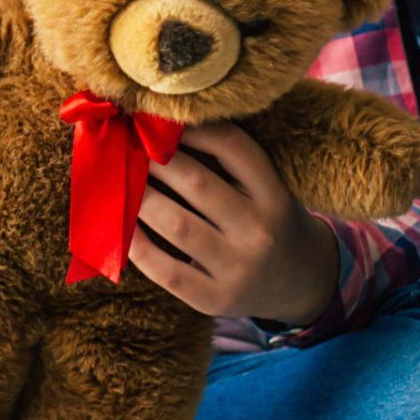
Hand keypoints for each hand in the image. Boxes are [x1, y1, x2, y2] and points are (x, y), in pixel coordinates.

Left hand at [132, 122, 340, 326]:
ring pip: (177, 224)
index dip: (191, 128)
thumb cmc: (269, 224)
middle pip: (197, 183)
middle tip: (127, 144)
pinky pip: (166, 270)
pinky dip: (137, 244)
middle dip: (155, 159)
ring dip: (140, 196)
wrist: (300, 285)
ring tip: (119, 178)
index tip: (160, 120)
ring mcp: (238, 269)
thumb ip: (231, 164)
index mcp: (275, 196)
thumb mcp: (268, 190)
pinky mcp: (214, 300)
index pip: (232, 148)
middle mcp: (260, 231)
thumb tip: (163, 129)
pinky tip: (120, 225)